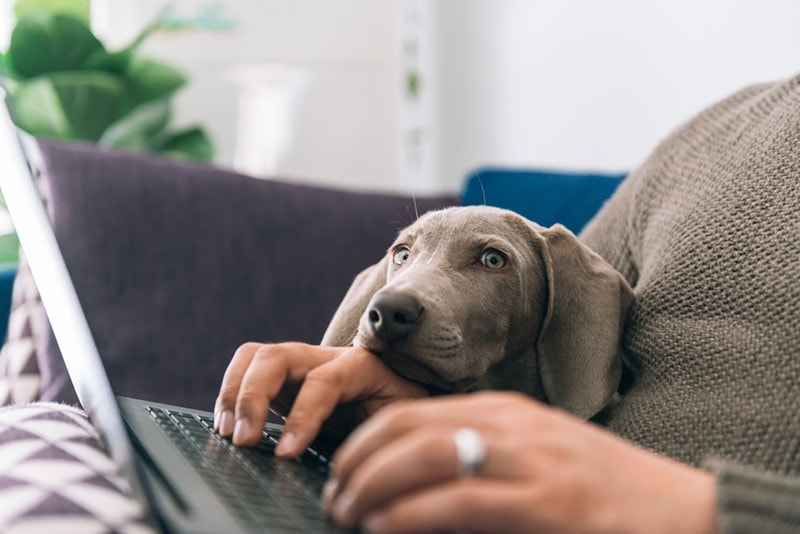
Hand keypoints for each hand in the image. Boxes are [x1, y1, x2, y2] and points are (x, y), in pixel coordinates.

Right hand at [213, 342, 427, 456]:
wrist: (400, 391)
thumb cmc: (401, 410)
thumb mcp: (400, 420)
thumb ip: (380, 434)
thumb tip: (354, 471)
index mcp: (360, 366)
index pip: (323, 381)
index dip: (302, 416)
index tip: (286, 454)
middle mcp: (324, 357)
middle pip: (278, 356)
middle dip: (254, 396)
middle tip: (244, 439)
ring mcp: (300, 363)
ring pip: (256, 356)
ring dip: (235, 392)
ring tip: (230, 432)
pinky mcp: (283, 378)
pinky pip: (247, 370)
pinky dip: (231, 393)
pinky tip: (228, 425)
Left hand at [324, 391, 716, 533]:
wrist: (681, 511)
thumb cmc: (605, 489)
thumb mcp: (539, 456)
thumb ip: (486, 456)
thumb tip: (421, 482)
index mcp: (507, 411)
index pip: (414, 410)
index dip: (368, 437)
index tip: (344, 467)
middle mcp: (513, 424)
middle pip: (410, 426)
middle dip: (359, 459)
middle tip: (334, 493)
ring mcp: (531, 460)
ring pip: (428, 455)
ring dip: (373, 484)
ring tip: (346, 510)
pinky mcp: (547, 503)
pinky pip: (460, 502)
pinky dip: (411, 514)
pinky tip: (384, 526)